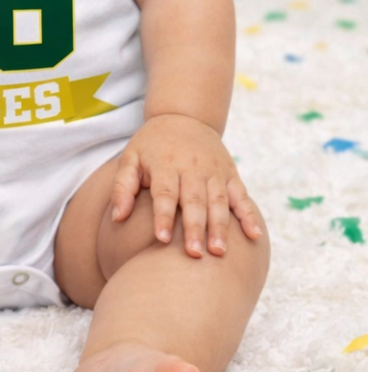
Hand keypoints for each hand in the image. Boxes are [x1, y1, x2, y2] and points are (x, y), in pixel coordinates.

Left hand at [110, 113, 262, 257]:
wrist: (183, 116)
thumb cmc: (152, 145)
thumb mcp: (130, 157)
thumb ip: (122, 186)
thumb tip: (117, 218)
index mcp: (165, 164)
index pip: (165, 193)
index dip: (163, 216)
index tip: (161, 239)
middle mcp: (191, 167)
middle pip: (194, 200)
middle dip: (194, 227)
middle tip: (194, 254)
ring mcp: (214, 170)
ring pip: (218, 200)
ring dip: (220, 226)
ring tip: (219, 251)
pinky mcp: (230, 173)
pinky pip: (241, 195)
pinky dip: (249, 214)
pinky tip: (254, 235)